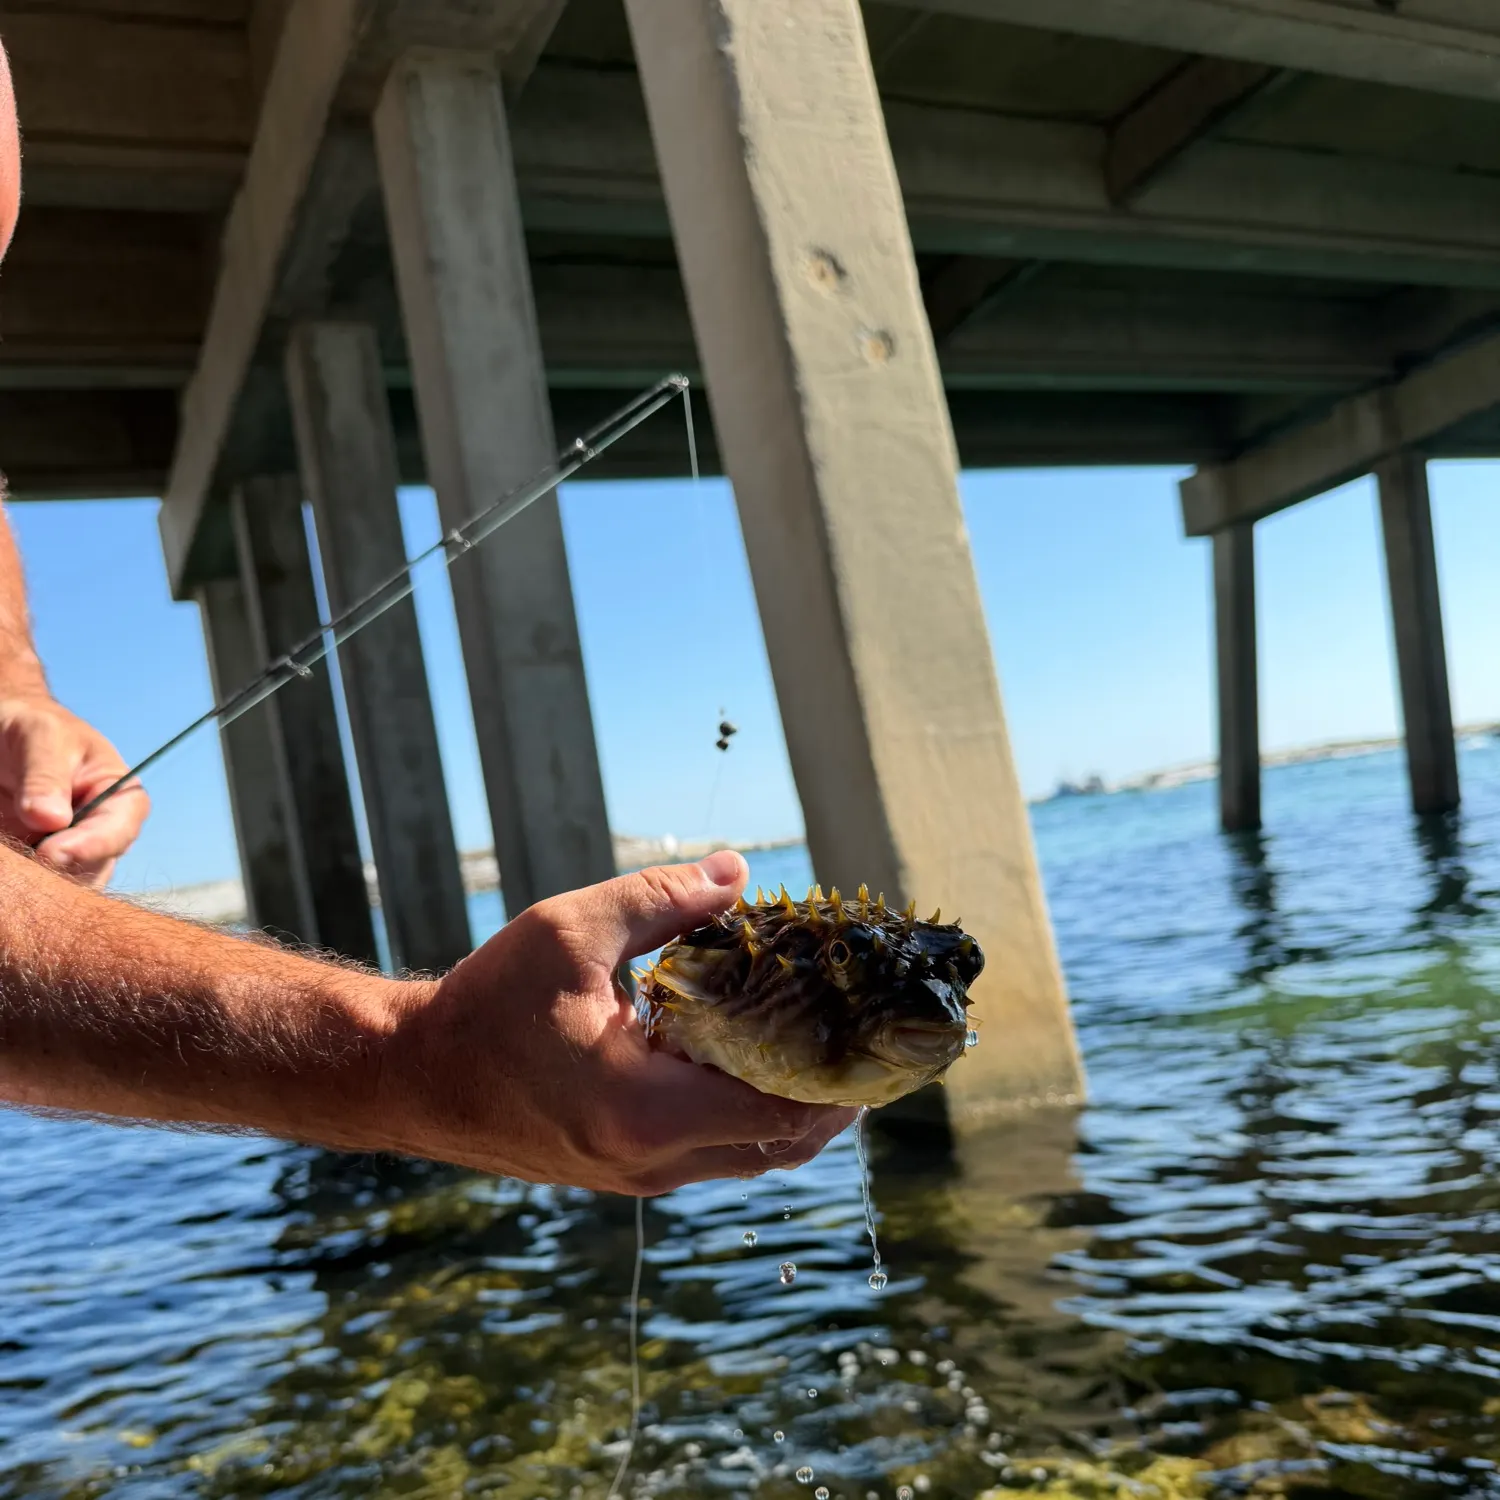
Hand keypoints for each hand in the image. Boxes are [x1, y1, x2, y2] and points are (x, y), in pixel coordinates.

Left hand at [0, 691, 148, 886]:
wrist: (4, 730)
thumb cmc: (32, 726)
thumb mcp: (40, 737)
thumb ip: (45, 776)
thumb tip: (51, 820)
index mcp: (120, 799)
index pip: (119, 831)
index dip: (91, 846)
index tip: (51, 853)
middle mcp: (101, 833)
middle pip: (94, 869)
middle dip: (60, 870)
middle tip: (21, 862)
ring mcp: (70, 853)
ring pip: (64, 887)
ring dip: (37, 881)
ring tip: (10, 860)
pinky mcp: (38, 866)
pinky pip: (36, 887)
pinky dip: (20, 884)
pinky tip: (8, 866)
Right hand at [375, 850, 858, 1195]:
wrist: (414, 1077)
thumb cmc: (486, 1004)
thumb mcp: (570, 931)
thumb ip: (662, 898)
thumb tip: (739, 872)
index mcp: (645, 1109)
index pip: (781, 1108)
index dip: (842, 1075)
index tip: (875, 1031)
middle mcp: (652, 1160)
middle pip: (782, 1144)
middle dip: (837, 1095)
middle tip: (871, 1038)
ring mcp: (639, 1176)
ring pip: (753, 1157)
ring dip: (799, 1109)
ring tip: (832, 1049)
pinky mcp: (626, 1172)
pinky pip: (717, 1154)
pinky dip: (753, 1114)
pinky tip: (761, 1063)